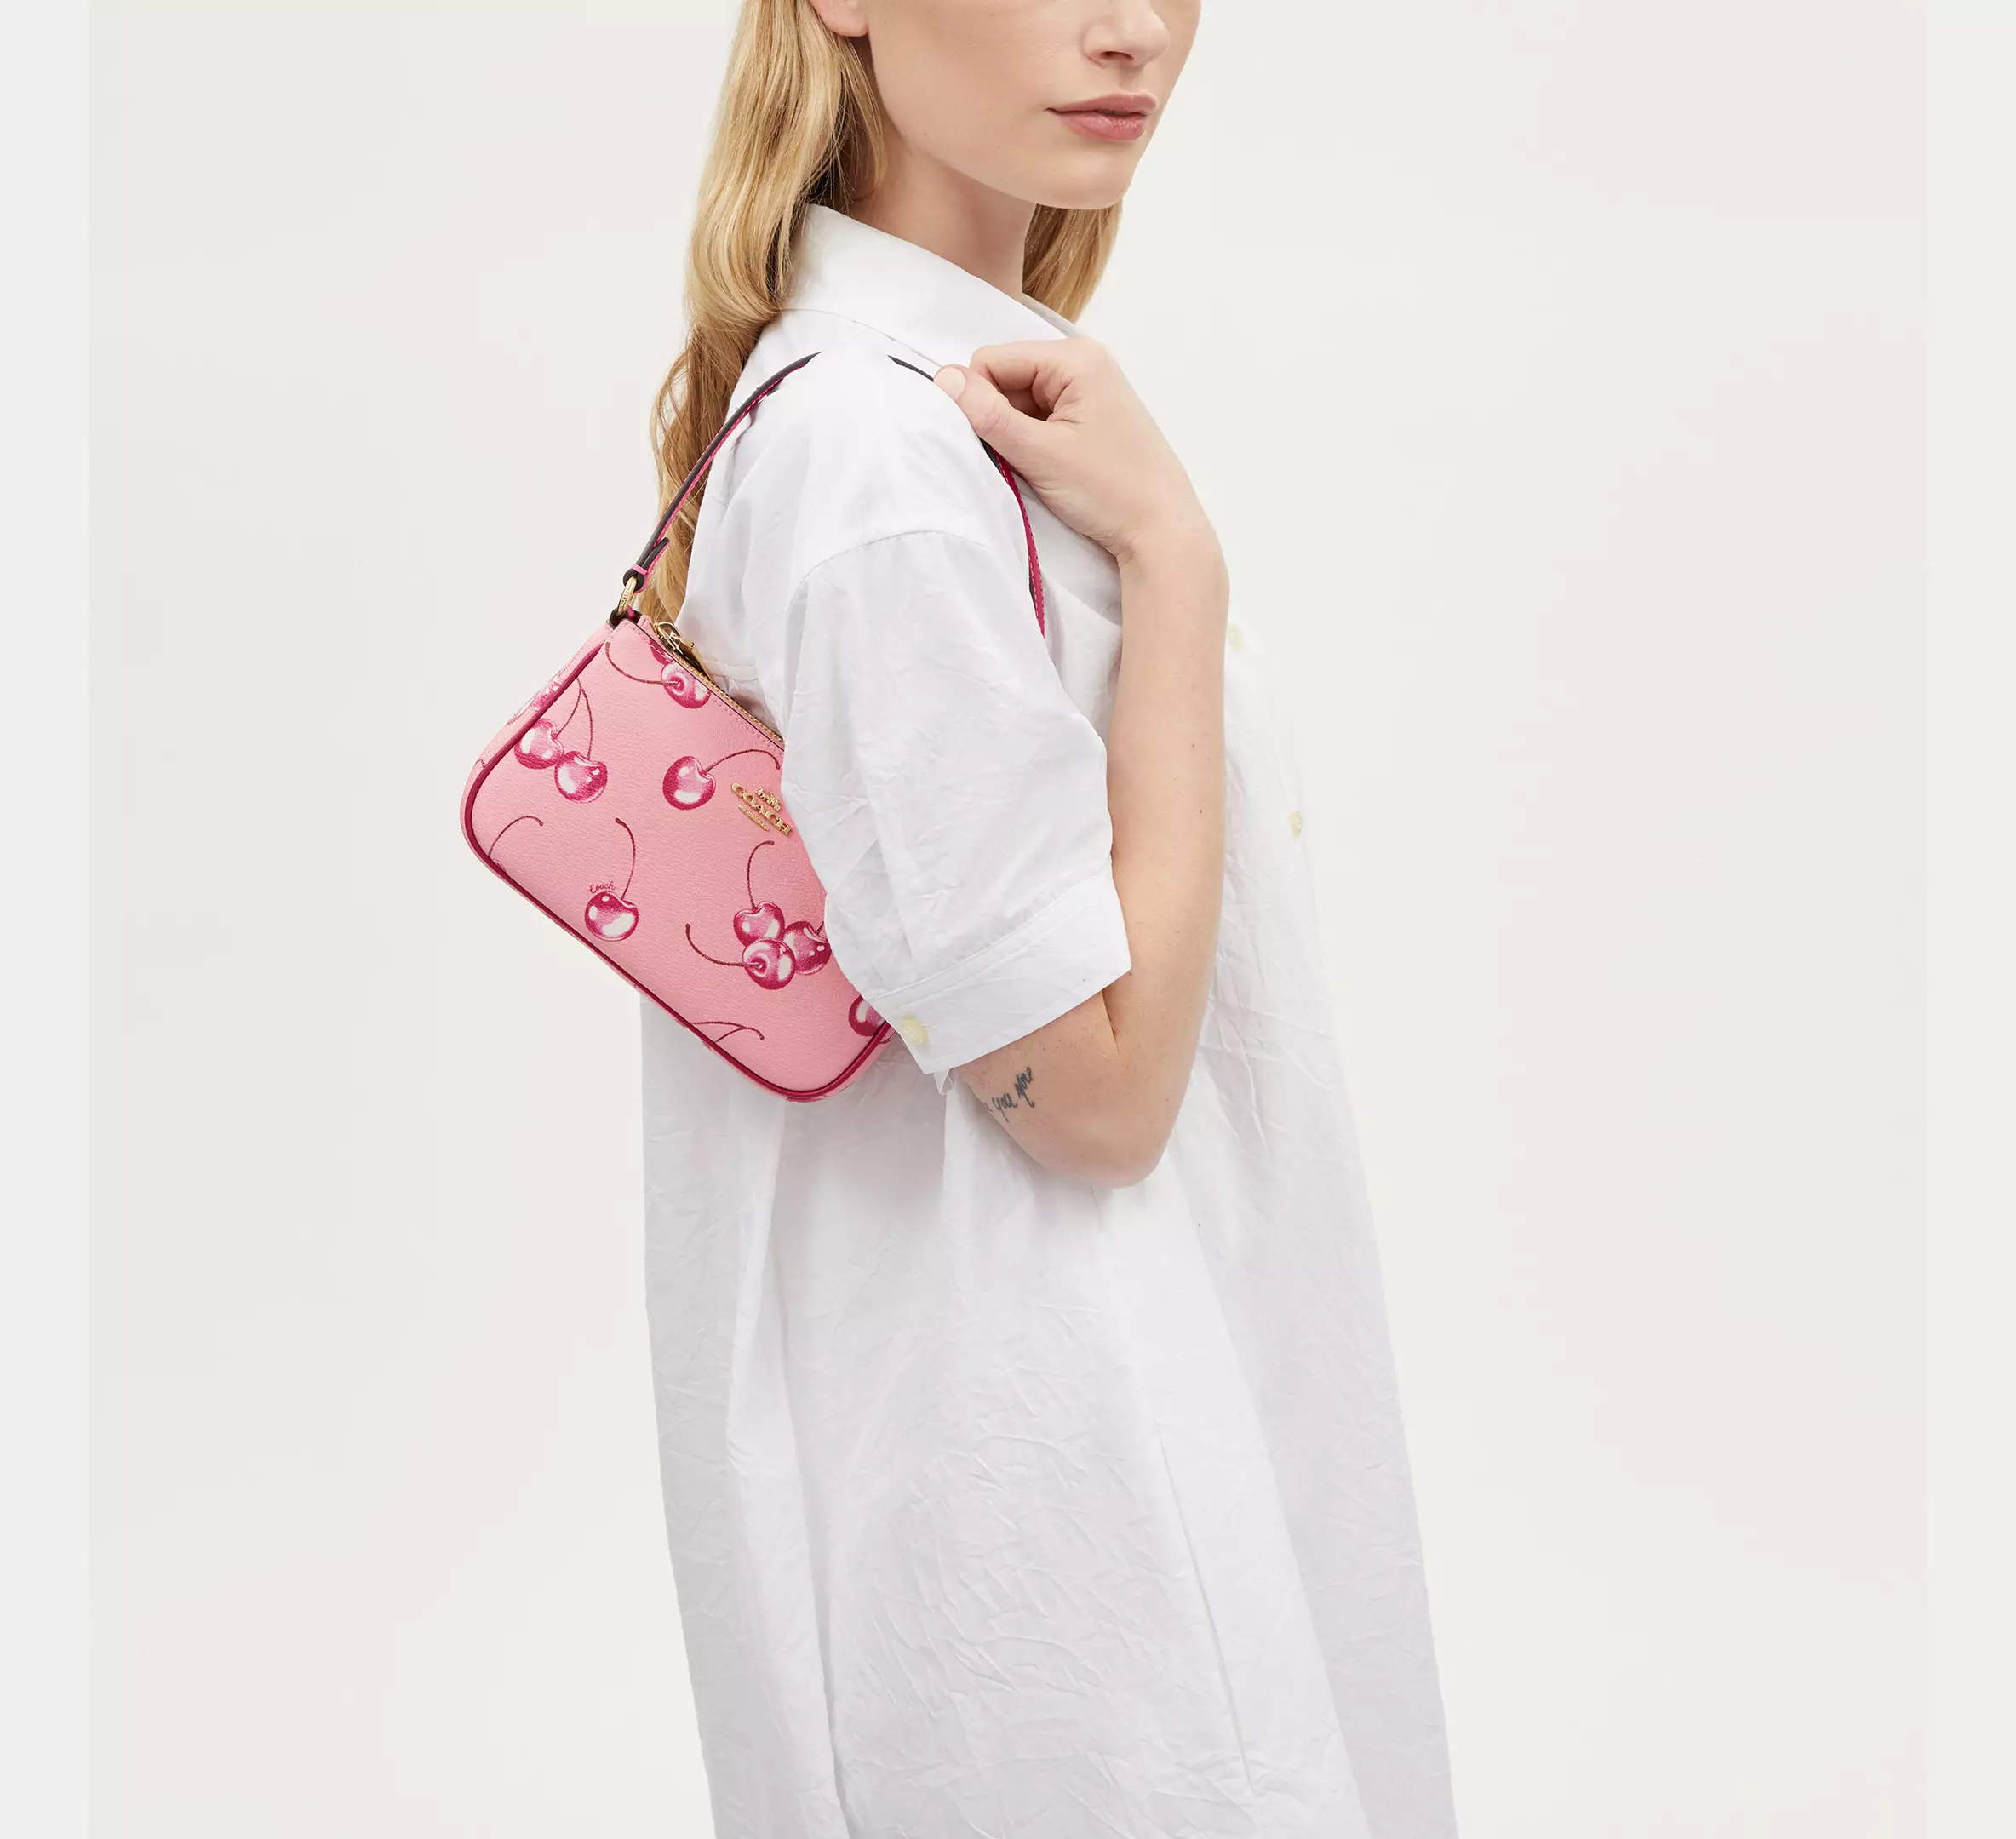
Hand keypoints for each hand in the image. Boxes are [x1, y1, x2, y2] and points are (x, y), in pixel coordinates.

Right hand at [934, 338, 1217, 569]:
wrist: (1162, 529)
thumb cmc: (1111, 491)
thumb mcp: (1039, 453)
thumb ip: (988, 415)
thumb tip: (944, 379)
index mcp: (1074, 358)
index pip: (992, 360)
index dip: (978, 400)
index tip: (993, 442)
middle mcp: (1085, 361)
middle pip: (1007, 376)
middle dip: (1001, 416)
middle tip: (1023, 457)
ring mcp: (1091, 386)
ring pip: (1022, 398)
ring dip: (1017, 431)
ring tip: (1043, 465)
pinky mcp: (1093, 412)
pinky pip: (1043, 413)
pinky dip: (1036, 438)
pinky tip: (1054, 465)